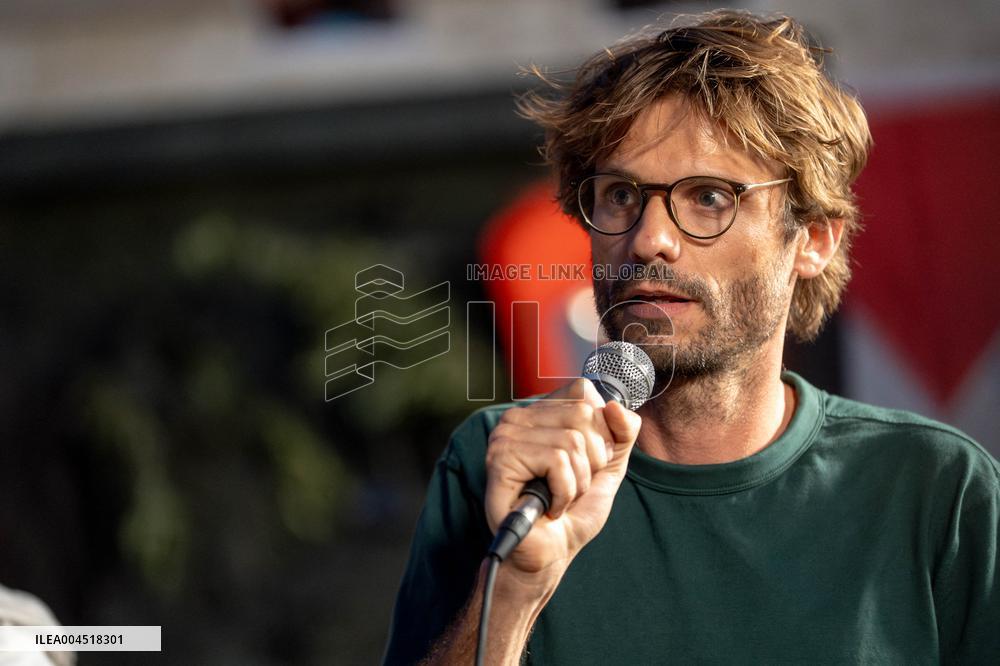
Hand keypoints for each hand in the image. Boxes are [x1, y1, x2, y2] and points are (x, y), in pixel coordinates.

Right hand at [484, 378, 641, 589]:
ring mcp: (505, 436)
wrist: (551, 553)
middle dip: (592, 461)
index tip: (586, 463)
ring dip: (578, 482)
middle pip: (584, 415)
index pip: (585, 393)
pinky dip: (564, 492)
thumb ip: (622, 432)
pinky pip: (556, 461)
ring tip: (560, 498)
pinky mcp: (501, 459)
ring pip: (571, 441)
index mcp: (540, 411)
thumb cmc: (573, 510)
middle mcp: (518, 417)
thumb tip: (616, 406)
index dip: (600, 433)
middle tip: (572, 485)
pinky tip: (550, 506)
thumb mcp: (609, 465)